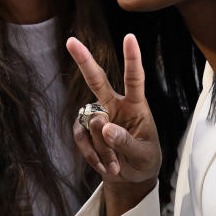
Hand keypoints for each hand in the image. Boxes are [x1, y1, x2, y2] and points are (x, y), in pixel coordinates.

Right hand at [66, 34, 160, 185]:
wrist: (131, 178)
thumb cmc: (144, 160)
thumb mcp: (143, 155)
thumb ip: (126, 142)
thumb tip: (104, 127)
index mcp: (136, 105)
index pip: (134, 79)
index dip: (132, 59)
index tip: (129, 37)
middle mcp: (114, 105)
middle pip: (97, 80)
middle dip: (84, 61)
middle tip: (70, 42)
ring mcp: (97, 117)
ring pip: (92, 123)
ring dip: (103, 149)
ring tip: (115, 165)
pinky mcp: (84, 130)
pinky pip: (81, 138)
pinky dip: (92, 155)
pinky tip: (104, 166)